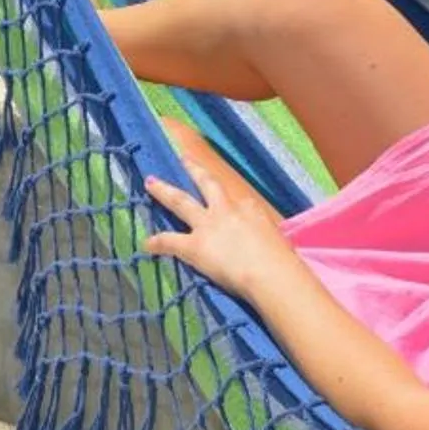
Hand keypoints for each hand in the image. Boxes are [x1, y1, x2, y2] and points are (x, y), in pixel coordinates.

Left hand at [142, 162, 297, 299]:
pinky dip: (157, 242)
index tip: (223, 198)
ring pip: (181, 201)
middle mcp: (226, 210)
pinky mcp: (195, 246)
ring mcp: (208, 225)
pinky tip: (147, 243)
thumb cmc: (282, 261)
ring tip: (150, 182)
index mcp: (249, 208)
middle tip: (183, 158)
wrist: (270, 272)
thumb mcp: (279, 241)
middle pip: (207, 184)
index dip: (229, 200)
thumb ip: (268, 240)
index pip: (237, 200)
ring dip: (164, 191)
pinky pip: (170, 241)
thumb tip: (272, 250)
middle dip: (194, 170)